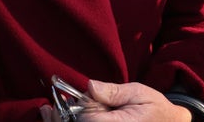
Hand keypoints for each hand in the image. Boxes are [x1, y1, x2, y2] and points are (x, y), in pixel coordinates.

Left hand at [42, 80, 192, 121]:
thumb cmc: (156, 110)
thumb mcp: (139, 93)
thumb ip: (114, 91)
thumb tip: (90, 85)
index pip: (85, 119)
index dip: (79, 107)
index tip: (76, 96)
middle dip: (62, 117)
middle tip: (50, 108)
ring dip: (61, 121)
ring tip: (47, 112)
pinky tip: (53, 117)